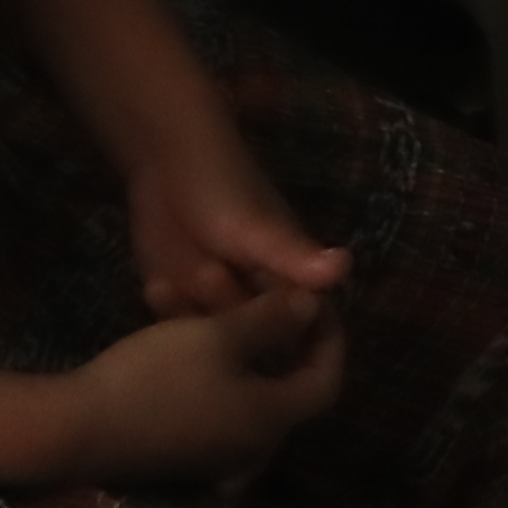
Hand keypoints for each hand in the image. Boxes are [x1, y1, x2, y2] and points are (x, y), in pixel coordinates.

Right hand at [56, 289, 349, 484]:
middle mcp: (251, 444)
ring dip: (223, 334)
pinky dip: (201, 360)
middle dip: (267, 326)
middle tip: (252, 287)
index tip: (311, 297)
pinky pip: (208, 398)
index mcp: (273, 419)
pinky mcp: (177, 449)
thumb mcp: (219, 336)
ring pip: (239, 383)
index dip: (328, 337)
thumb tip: (315, 303)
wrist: (79, 430)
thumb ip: (273, 320)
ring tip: (193, 287)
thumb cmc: (159, 378)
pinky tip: (169, 323)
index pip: (325, 380)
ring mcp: (212, 452)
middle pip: (281, 381)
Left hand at [130, 134, 352, 321]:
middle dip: (230, 311)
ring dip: (197, 314)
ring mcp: (218, 304)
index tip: (271, 342)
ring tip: (186, 271)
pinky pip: (180, 329)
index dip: (297, 344)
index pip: (308, 330)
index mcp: (292, 285)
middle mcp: (258, 301)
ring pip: (215, 339)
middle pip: (253, 340)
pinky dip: (170, 312)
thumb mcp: (258, 228)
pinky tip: (160, 283)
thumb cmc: (225, 187)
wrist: (164, 163)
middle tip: (211, 270)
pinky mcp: (183, 302)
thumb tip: (346, 267)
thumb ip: (296, 256)